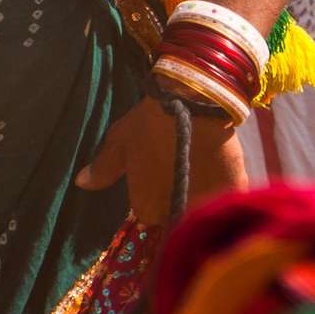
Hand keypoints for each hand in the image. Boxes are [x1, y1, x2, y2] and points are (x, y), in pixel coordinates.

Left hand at [76, 96, 251, 223]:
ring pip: (203, 205)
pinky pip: (228, 197)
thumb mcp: (120, 141)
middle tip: (182, 167)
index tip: (160, 172)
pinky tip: (221, 168)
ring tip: (202, 167)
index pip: (150, 211)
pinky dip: (225, 187)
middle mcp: (175, 214)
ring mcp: (206, 203)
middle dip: (178, 197)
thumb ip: (103, 167)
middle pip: (177, 213)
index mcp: (146, 208)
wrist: (193, 99)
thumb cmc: (150, 121)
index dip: (155, 192)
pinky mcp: (233, 190)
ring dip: (202, 194)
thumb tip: (81, 183)